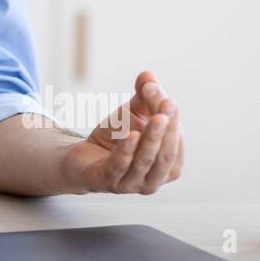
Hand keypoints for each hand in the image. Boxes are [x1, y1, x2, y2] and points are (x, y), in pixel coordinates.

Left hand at [61, 70, 183, 193]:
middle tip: (167, 106)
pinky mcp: (107, 182)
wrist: (84, 156)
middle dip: (167, 130)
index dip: (173, 120)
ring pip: (144, 162)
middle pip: (165, 155)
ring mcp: (131, 184)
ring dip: (151, 139)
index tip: (168, 98)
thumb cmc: (117, 137)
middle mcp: (155, 180)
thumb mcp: (134, 113)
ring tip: (155, 117)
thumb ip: (145, 95)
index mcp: (169, 165)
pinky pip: (119, 167)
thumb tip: (149, 75)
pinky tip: (130, 135)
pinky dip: (126, 151)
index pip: (175, 142)